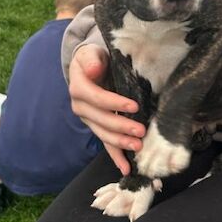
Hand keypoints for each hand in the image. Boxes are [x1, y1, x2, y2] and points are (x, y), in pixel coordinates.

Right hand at [69, 44, 144, 174]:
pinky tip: (126, 169)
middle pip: (102, 120)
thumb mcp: (91, 53)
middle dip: (121, 127)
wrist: (89, 66)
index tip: (134, 106)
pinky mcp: (97, 127)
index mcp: (79, 88)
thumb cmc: (94, 58)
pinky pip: (106, 144)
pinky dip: (116, 156)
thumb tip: (94, 70)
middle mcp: (80, 107)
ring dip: (121, 143)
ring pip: (104, 134)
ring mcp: (89, 120)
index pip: (97, 98)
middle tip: (141, 131)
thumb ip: (92, 60)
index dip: (114, 103)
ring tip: (138, 147)